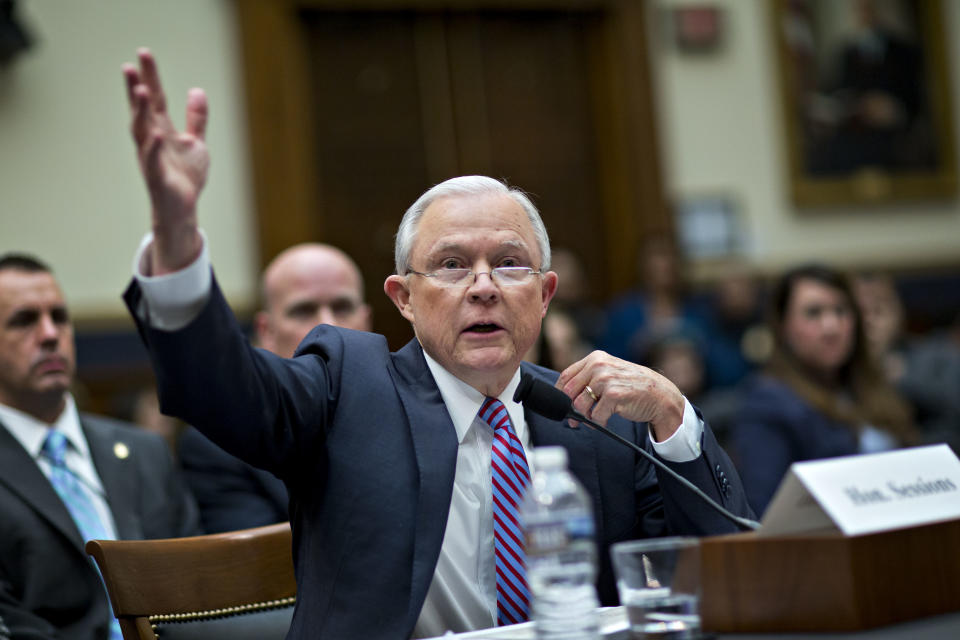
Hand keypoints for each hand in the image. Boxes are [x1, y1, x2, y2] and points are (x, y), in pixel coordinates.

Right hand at [123, 48, 207, 273]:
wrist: (184, 210)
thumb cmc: (185, 177)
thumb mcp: (195, 143)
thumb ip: (196, 119)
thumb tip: (197, 90)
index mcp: (161, 131)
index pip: (155, 99)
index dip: (150, 77)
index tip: (143, 53)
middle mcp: (152, 141)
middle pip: (142, 111)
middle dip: (136, 89)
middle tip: (130, 66)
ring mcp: (152, 159)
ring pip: (141, 132)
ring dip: (140, 112)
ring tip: (140, 90)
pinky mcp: (158, 178)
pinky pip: (153, 161)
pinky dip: (153, 147)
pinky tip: (154, 133)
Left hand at [556, 351, 684, 441]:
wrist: (660, 395)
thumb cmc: (633, 386)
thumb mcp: (610, 372)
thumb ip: (589, 378)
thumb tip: (564, 395)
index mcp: (595, 358)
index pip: (566, 376)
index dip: (560, 394)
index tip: (562, 405)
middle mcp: (598, 366)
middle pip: (569, 391)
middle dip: (570, 409)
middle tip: (575, 420)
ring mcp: (606, 379)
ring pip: (580, 405)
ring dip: (585, 417)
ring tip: (596, 419)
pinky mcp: (613, 395)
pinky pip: (595, 416)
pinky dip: (598, 422)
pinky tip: (606, 420)